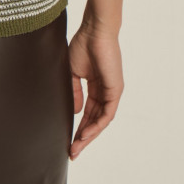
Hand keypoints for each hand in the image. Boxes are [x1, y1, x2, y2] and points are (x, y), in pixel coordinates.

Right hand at [67, 20, 123, 160]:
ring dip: (89, 135)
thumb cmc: (83, 45)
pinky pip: (107, 113)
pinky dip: (96, 125)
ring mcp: (112, 92)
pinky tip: (85, 134)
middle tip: (72, 152)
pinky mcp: (115, 90)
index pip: (88, 113)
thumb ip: (74, 92)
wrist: (94, 31)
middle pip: (95, 121)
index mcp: (96, 87)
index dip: (78, 127)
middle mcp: (106, 92)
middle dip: (83, 137)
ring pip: (102, 121)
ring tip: (76, 147)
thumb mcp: (74, 73)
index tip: (68, 141)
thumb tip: (75, 112)